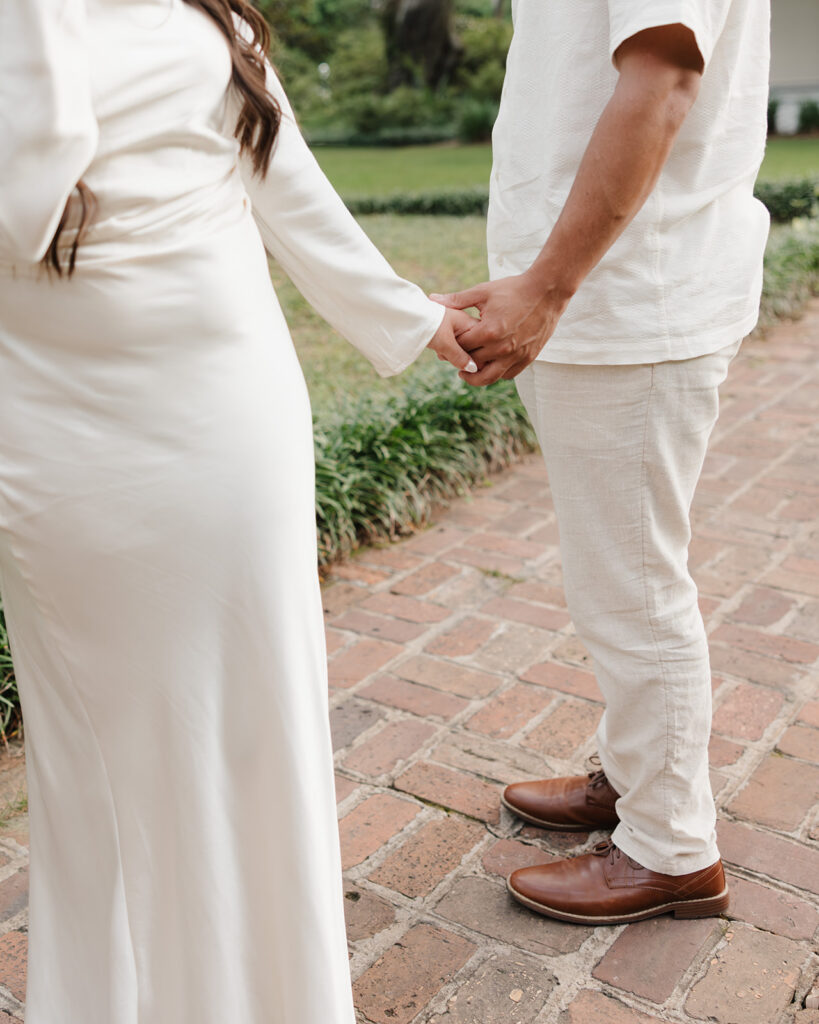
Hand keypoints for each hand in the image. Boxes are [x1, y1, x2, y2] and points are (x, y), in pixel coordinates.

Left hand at [431, 271, 569, 385]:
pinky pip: (508, 375)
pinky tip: (490, 366)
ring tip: (468, 372)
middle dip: (460, 362)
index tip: (446, 346)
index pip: (461, 347)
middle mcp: (502, 348)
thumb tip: (432, 300)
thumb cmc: (514, 289)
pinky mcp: (528, 358)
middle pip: (473, 364)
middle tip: (453, 360)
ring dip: (476, 377)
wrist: (548, 291)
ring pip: (490, 377)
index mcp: (489, 331)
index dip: (450, 347)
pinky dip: (497, 374)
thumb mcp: (484, 292)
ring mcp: (516, 355)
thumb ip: (457, 299)